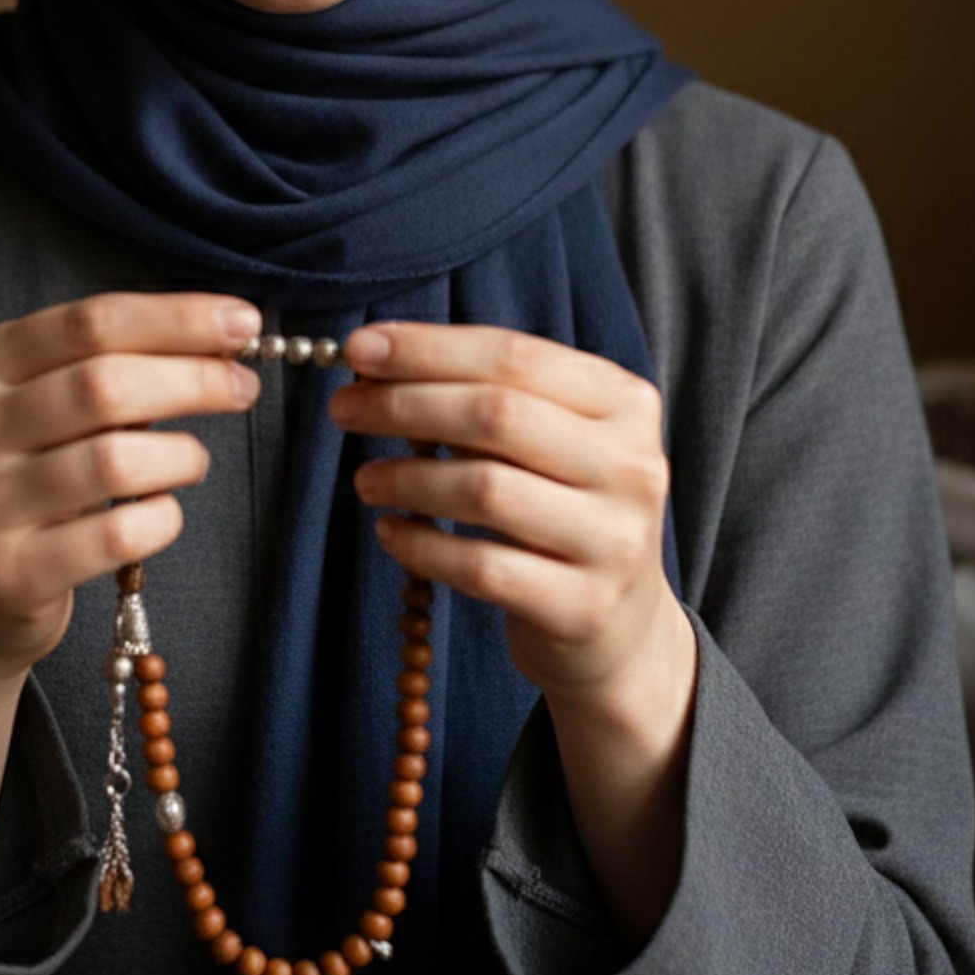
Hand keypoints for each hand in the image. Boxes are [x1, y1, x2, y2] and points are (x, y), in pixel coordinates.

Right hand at [0, 291, 262, 687]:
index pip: (91, 322)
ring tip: (194, 460)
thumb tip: (220, 340)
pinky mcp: (9, 573)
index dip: (177, 318)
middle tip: (242, 388)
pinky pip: (117, 536)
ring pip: (114, 461)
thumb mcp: (44, 406)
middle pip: (104, 384)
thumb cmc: (29, 477)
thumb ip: (111, 366)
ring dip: (181, 455)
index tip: (241, 322)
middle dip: (194, 380)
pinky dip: (162, 517)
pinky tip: (163, 512)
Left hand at [329, 322, 688, 723]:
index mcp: (623, 403)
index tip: (359, 348)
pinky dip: (421, 546)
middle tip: (344, 409)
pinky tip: (389, 532)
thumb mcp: (547, 442)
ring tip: (366, 479)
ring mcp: (613, 540)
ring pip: (486, 489)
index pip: (515, 356)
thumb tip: (377, 365)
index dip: (429, 348)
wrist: (618, 626)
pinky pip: (480, 566)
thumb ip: (481, 398)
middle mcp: (631, 465)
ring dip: (407, 478)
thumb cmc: (561, 511)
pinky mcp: (582, 606)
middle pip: (497, 414)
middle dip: (405, 404)